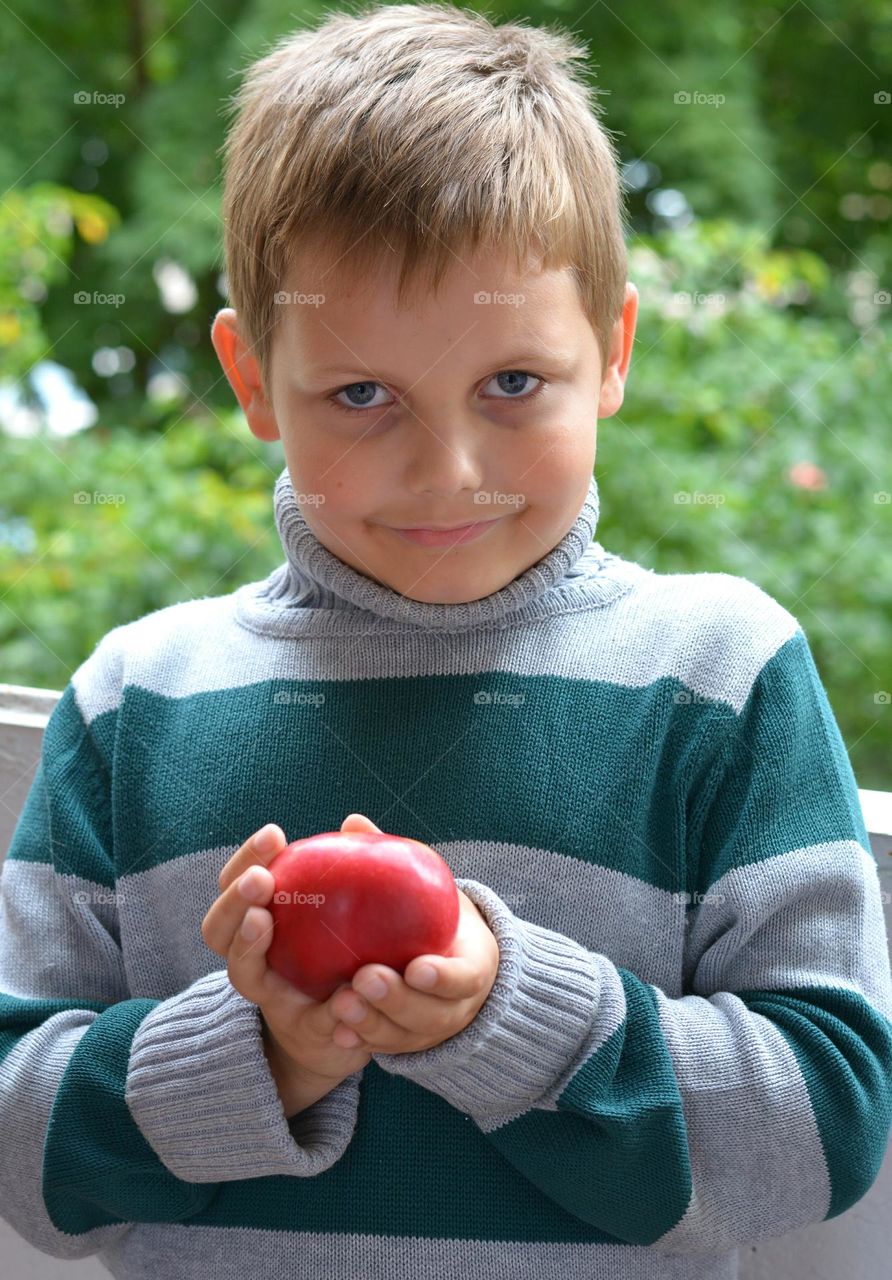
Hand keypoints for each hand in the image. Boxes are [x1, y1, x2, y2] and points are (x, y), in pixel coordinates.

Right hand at [199, 819, 373, 1085]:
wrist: (344, 1026)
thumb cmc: (338, 951)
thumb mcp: (341, 909)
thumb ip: (348, 867)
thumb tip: (356, 822)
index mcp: (257, 922)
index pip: (234, 884)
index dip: (245, 859)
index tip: (274, 834)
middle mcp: (252, 960)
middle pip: (217, 929)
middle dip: (233, 900)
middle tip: (260, 880)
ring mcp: (270, 999)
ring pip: (243, 975)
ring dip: (247, 947)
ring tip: (261, 923)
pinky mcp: (306, 1032)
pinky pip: (312, 1022)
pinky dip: (326, 1011)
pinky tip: (344, 996)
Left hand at [327, 814, 500, 1055]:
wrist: (454, 967)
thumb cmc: (436, 921)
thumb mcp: (429, 892)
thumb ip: (396, 863)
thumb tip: (353, 823)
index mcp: (470, 966)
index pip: (465, 977)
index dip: (444, 977)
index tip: (418, 968)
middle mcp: (455, 1006)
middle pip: (431, 1015)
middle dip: (397, 1000)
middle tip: (364, 978)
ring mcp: (430, 1031)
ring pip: (404, 1037)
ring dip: (373, 1023)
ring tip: (340, 1004)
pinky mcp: (405, 1044)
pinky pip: (384, 1048)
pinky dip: (362, 1042)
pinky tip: (338, 1033)